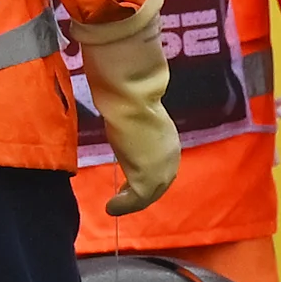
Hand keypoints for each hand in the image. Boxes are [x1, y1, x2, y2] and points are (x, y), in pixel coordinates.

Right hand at [68, 0, 181, 213]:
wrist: (131, 93)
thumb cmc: (128, 88)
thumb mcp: (128, 99)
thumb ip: (126, 98)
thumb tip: (114, 74)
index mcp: (166, 134)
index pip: (161, 161)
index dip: (148, 174)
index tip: (132, 182)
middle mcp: (170, 152)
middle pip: (159, 181)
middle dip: (143, 192)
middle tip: (123, 200)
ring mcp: (161, 166)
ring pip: (148, 193)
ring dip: (132, 201)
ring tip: (114, 206)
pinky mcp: (148, 176)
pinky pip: (136, 199)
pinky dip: (124, 206)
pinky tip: (110, 208)